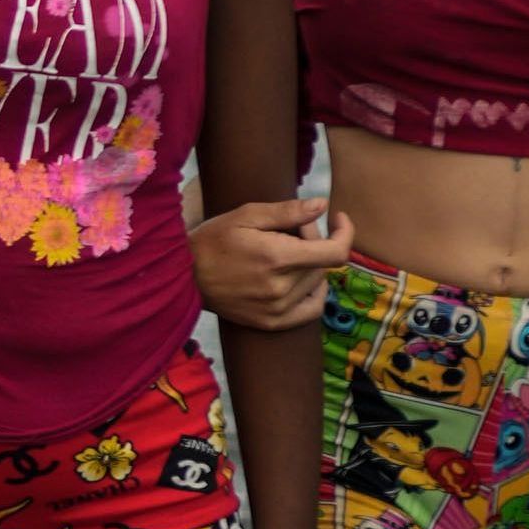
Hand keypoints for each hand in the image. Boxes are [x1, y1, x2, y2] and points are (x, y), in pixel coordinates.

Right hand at [193, 195, 355, 331]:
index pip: (335, 253)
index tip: (339, 217)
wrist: (183, 278)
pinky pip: (311, 309)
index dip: (345, 233)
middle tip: (289, 231)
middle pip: (323, 264)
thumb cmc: (212, 241)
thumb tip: (322, 206)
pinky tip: (297, 280)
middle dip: (314, 241)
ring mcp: (277, 309)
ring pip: (317, 283)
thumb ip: (287, 212)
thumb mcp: (245, 215)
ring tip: (283, 253)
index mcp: (276, 258)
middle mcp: (281, 287)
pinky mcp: (272, 322)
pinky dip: (312, 293)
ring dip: (309, 265)